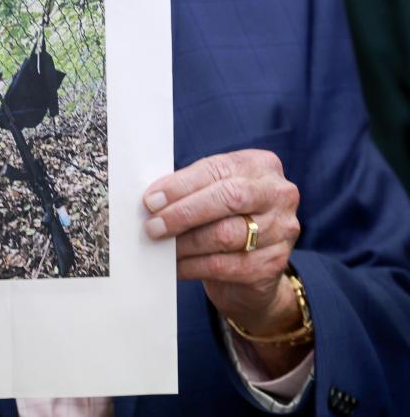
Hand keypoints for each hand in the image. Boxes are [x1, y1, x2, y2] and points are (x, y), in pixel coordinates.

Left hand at [143, 149, 305, 375]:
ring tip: (160, 247)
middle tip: (153, 226)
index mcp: (260, 165)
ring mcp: (281, 229)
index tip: (151, 200)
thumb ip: (188, 190)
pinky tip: (175, 267)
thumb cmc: (223, 219)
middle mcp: (279, 194)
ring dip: (185, 243)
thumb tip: (152, 201)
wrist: (252, 267)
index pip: (217, 170)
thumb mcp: (211, 194)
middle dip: (184, 213)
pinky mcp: (273, 263)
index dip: (181, 185)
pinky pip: (224, 265)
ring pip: (225, 235)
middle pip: (229, 198)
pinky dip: (192, 266)